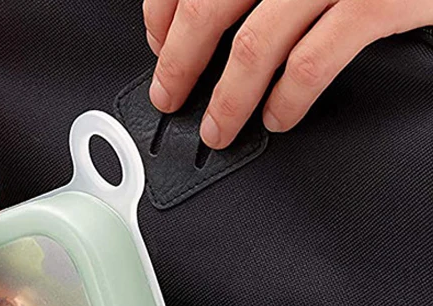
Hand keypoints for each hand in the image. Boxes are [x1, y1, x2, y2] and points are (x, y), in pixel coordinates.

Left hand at [144, 0, 432, 148]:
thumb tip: (204, 22)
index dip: (163, 12)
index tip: (158, 44)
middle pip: (209, 7)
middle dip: (179, 62)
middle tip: (169, 96)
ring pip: (253, 44)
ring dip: (227, 98)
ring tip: (218, 128)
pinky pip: (313, 62)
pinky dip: (286, 99)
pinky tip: (277, 116)